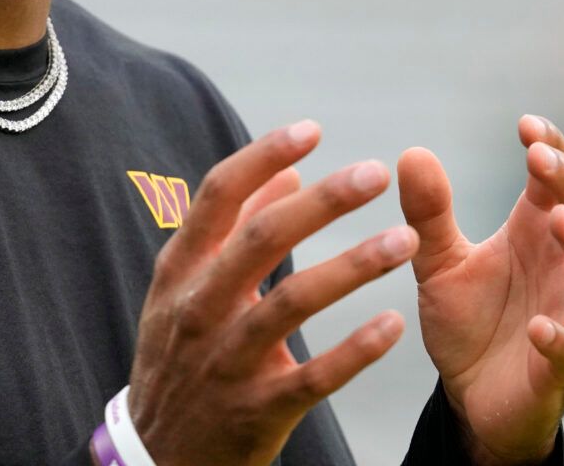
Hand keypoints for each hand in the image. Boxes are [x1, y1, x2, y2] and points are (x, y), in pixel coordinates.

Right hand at [127, 120, 418, 465]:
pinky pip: (313, 377)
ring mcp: (227, 362)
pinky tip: (393, 325)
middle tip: (376, 173)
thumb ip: (232, 228)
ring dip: (352, 266)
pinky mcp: (257, 411)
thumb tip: (283, 171)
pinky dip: (354, 351)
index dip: (262, 157)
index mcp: (181, 271)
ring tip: (406, 241)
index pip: (217, 198)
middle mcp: (199, 309)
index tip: (312, 130)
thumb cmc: (180, 356)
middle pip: (261, 240)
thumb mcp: (185, 288)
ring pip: (292, 303)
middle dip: (322, 202)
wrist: (158, 457)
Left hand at [398, 115, 563, 465]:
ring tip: (559, 221)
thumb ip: (428, 213)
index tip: (525, 125)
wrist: (471, 399)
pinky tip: (540, 328)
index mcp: (534, 234)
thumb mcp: (438, 262)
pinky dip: (561, 339)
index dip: (552, 148)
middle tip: (540, 157)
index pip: (557, 180)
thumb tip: (412, 152)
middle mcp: (559, 268)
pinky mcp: (557, 370)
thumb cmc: (470, 321)